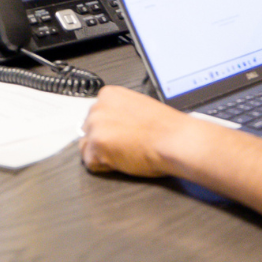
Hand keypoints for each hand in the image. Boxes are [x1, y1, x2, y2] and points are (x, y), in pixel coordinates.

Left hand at [80, 85, 194, 177]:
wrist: (174, 140)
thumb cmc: (165, 127)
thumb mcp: (138, 106)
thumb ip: (120, 111)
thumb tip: (112, 123)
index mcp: (108, 95)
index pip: (95, 115)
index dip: (109, 128)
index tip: (121, 134)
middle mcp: (97, 108)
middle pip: (89, 130)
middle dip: (103, 140)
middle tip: (124, 146)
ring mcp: (95, 127)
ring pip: (86, 147)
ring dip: (102, 154)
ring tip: (124, 154)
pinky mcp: (96, 146)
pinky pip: (90, 162)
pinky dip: (104, 167)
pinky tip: (122, 161)